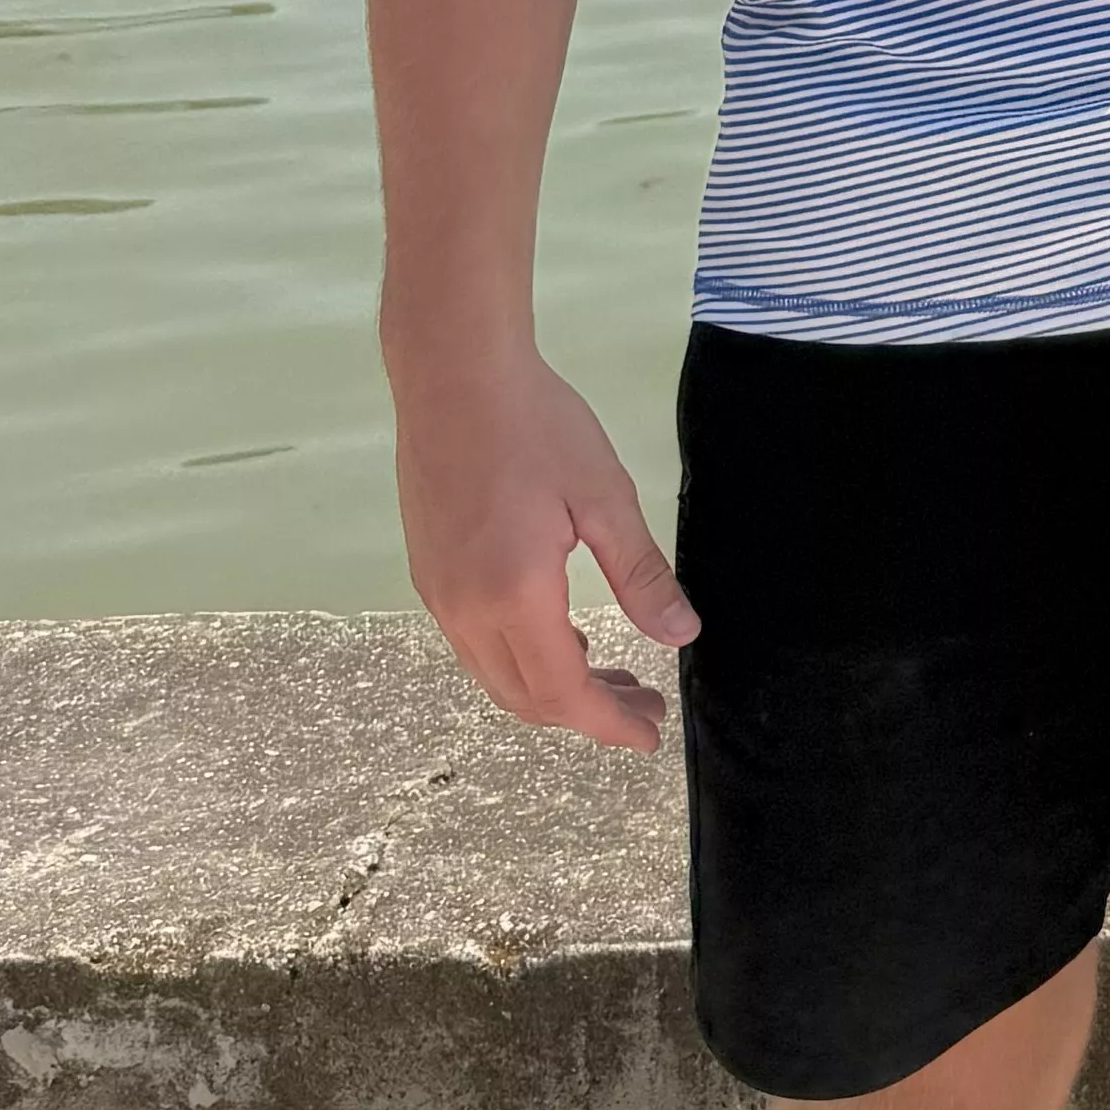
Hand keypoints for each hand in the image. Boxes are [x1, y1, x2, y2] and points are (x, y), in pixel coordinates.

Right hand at [389, 342, 697, 749]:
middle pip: (526, 696)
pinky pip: (477, 644)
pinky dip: (522, 657)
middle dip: (587, 712)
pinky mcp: (429, 573)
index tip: (650, 736)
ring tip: (610, 674)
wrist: (453, 373)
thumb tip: (681, 635)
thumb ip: (640, 573)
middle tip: (644, 702)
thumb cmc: (536, 424)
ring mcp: (439, 594)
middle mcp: (465, 609)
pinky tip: (561, 634)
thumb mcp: (603, 495)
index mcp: (514, 596)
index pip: (564, 693)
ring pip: (496, 675)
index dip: (608, 723)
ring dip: (553, 687)